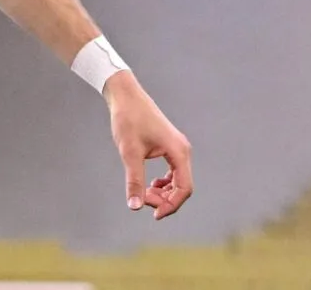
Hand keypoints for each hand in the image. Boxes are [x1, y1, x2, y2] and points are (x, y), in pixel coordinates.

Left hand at [106, 72, 192, 220]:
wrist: (126, 96)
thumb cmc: (129, 120)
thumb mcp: (130, 153)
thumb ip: (135, 181)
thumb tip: (135, 206)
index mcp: (178, 151)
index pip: (184, 188)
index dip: (171, 205)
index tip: (153, 214)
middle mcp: (182, 150)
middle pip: (182, 186)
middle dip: (165, 199)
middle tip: (142, 199)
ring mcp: (177, 148)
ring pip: (178, 180)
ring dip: (164, 192)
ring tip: (145, 192)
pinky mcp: (169, 146)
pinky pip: (173, 172)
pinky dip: (163, 183)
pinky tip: (150, 184)